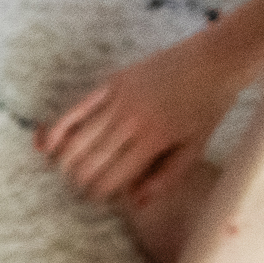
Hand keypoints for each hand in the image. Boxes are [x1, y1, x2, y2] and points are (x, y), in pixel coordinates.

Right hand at [39, 36, 247, 207]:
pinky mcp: (111, 84)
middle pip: (89, 163)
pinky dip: (58, 130)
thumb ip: (166, 177)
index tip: (97, 196)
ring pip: (76, 141)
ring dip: (65, 162)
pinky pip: (75, 111)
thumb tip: (135, 203)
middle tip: (79, 186)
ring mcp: (118, 101)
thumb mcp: (195, 147)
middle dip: (79, 180)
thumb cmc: (207, 105)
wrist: (215, 59)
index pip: (111, 179)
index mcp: (153, 141)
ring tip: (65, 171)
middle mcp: (132, 122)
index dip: (99, 193)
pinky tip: (48, 146)